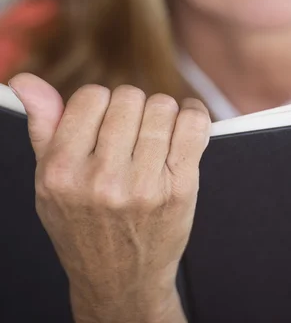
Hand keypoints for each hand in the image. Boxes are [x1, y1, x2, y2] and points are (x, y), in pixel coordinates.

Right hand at [9, 73, 210, 322]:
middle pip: (129, 97)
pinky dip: (193, 114)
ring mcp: (143, 186)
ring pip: (162, 107)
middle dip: (131, 109)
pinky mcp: (179, 189)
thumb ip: (42, 125)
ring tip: (153, 138)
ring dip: (161, 116)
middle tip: (130, 134)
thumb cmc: (83, 225)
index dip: (100, 104)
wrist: (119, 281)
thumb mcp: (49, 181)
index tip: (104, 122)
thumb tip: (25, 81)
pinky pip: (193, 124)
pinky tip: (184, 123)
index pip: (91, 96)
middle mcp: (101, 179)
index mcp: (61, 171)